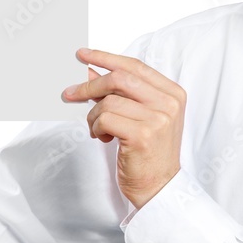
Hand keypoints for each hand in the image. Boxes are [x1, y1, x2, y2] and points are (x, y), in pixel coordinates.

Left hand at [61, 47, 183, 209]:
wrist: (159, 188)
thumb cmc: (148, 152)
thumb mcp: (140, 116)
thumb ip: (120, 93)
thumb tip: (90, 72)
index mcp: (172, 94)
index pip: (135, 66)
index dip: (106, 58)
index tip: (83, 55)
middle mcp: (169, 103)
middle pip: (120, 78)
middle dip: (91, 85)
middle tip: (70, 93)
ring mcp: (158, 119)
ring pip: (109, 101)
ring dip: (94, 116)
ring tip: (98, 129)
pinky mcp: (143, 135)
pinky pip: (105, 119)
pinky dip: (96, 127)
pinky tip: (102, 138)